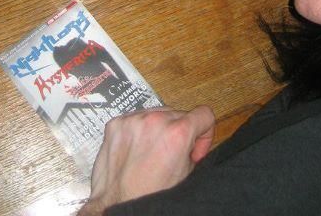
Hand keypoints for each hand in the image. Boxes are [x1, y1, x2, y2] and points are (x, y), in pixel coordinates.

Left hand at [77, 106, 214, 214]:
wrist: (117, 205)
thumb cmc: (150, 197)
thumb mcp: (186, 175)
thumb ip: (195, 149)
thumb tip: (195, 138)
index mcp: (177, 134)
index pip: (204, 114)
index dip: (204, 134)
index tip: (195, 147)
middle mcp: (154, 121)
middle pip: (179, 114)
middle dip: (178, 133)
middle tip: (171, 156)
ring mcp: (133, 120)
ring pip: (156, 114)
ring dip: (157, 130)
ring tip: (151, 154)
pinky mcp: (116, 123)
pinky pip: (135, 118)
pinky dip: (138, 131)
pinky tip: (136, 150)